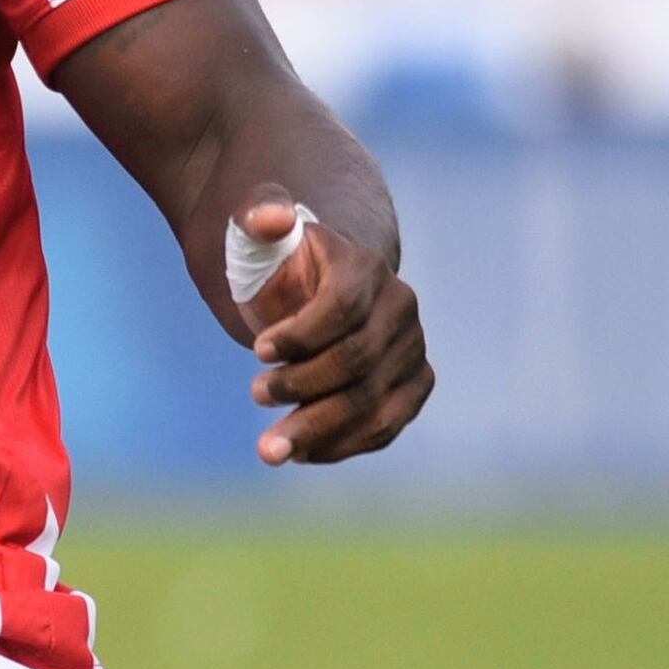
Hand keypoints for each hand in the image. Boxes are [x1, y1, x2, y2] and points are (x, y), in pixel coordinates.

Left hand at [228, 195, 431, 465]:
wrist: (320, 285)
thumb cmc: (280, 259)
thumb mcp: (258, 229)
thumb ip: (258, 214)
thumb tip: (271, 217)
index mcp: (364, 268)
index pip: (342, 307)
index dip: (301, 335)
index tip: (257, 350)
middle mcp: (400, 308)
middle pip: (356, 361)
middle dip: (301, 387)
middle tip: (255, 395)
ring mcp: (412, 350)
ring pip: (374, 403)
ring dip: (320, 431)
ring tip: (268, 450)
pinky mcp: (413, 386)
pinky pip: (385, 426)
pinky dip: (342, 445)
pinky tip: (300, 453)